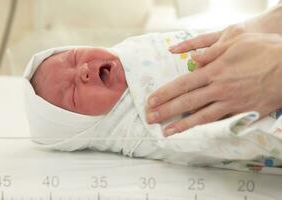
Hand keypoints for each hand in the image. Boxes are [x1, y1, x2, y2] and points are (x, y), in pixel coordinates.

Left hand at [146, 33, 281, 135]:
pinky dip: (203, 128)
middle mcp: (219, 88)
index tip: (151, 100)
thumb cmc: (265, 50)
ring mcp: (230, 102)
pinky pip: (218, 122)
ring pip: (200, 116)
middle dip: (165, 110)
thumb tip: (191, 59)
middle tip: (149, 118)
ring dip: (180, 124)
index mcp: (215, 70)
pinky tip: (192, 132)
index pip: (183, 84)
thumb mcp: (236, 41)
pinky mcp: (242, 112)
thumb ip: (211, 52)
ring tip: (165, 132)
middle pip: (186, 101)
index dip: (165, 93)